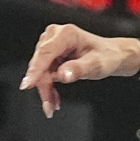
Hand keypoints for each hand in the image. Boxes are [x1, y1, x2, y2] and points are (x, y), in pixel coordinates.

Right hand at [20, 25, 139, 117]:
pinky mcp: (51, 54)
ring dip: (46, 89)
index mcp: (66, 34)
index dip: (36, 69)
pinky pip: (45, 72)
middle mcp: (55, 35)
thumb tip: (63, 75)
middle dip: (44, 86)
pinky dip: (49, 86)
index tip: (28, 84)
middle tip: (49, 107)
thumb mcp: (97, 65)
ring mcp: (51, 44)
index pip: (46, 52)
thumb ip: (79, 69)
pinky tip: (55, 99)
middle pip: (41, 63)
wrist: (111, 55)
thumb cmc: (106, 57)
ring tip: (53, 106)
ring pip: (41, 70)